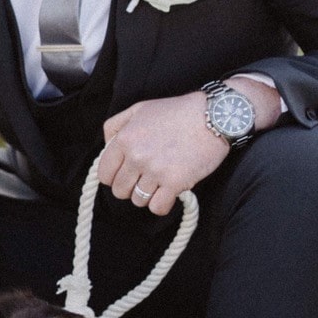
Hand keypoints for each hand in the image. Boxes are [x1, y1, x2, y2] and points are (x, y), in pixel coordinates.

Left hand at [99, 79, 277, 213]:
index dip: (113, 176)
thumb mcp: (139, 109)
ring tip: (160, 182)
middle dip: (130, 187)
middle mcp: (136, 156)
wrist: (213, 116)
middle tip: (145, 178)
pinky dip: (162, 204)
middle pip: (119, 190)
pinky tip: (169, 192)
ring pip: (138, 200)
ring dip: (147, 195)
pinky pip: (157, 207)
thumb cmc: (177, 111)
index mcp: (125, 138)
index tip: (125, 174)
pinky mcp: (175, 183)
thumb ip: (116, 126)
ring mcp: (155, 171)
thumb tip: (106, 147)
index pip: (104, 173)